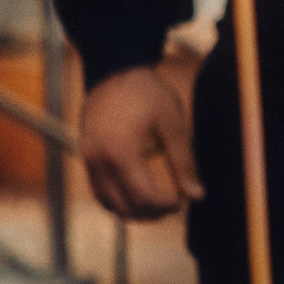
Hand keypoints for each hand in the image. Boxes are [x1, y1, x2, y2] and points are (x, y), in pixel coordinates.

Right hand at [78, 59, 201, 220]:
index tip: (181, 200)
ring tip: (158, 203)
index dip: (164, 205)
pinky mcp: (86, 156)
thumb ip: (183, 163)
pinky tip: (138, 194)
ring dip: (132, 210)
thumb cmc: (147, 94)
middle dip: (150, 213)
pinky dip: (117, 198)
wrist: (115, 70)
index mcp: (120, 153)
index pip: (142, 196)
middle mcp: (98, 160)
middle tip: (173, 205)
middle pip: (122, 206)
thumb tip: (197, 195)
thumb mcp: (172, 126)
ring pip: (107, 202)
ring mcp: (88, 159)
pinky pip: (99, 189)